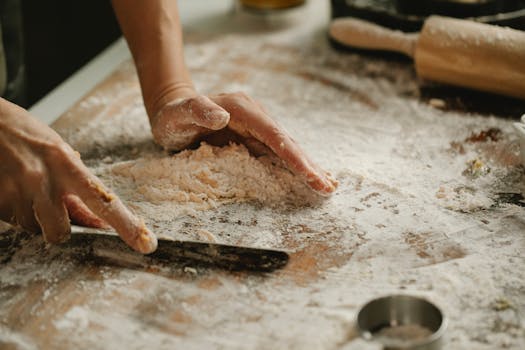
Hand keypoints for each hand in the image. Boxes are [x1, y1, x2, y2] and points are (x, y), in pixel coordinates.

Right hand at [0, 98, 156, 252]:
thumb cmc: (26, 135)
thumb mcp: (60, 153)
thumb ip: (78, 187)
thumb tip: (98, 222)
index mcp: (66, 164)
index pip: (104, 202)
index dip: (127, 226)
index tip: (146, 244)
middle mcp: (42, 180)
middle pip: (60, 233)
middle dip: (60, 228)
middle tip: (53, 207)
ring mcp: (15, 192)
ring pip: (34, 229)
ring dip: (35, 217)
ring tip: (26, 188)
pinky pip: (13, 221)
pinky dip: (15, 210)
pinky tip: (11, 188)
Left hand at [150, 89, 336, 194]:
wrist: (173, 108)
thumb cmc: (173, 115)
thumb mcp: (178, 113)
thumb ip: (198, 110)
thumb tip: (223, 116)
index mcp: (242, 109)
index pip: (273, 135)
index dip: (293, 156)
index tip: (310, 174)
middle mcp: (254, 115)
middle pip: (286, 141)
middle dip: (307, 164)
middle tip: (328, 187)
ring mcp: (255, 126)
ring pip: (286, 147)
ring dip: (306, 166)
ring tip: (327, 184)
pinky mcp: (253, 137)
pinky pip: (277, 152)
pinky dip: (294, 165)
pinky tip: (307, 175)